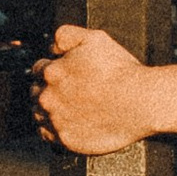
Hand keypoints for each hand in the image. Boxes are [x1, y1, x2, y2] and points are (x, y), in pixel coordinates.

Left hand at [33, 23, 164, 154]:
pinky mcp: (66, 140)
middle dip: (46, 89)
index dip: (50, 68)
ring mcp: (56, 121)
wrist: (140, 102)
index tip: (62, 72)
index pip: (38, 69)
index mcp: (51, 73)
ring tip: (66, 106)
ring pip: (39, 114)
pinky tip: (67, 122)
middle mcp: (48, 98)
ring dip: (47, 109)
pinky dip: (53, 128)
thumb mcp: (94, 38)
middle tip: (66, 90)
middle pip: (36, 92)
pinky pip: (48, 135)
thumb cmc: (121, 71)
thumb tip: (51, 45)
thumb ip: (65, 35)